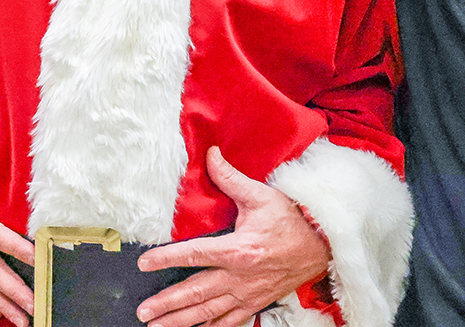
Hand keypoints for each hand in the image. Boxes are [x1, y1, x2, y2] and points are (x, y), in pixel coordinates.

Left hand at [135, 146, 330, 326]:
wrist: (321, 245)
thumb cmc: (291, 219)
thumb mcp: (261, 195)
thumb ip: (231, 178)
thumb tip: (210, 155)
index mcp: (239, 249)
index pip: (194, 254)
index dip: (166, 258)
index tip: (144, 263)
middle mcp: (240, 277)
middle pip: (196, 292)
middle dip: (167, 303)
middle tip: (143, 311)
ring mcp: (247, 294)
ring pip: (208, 312)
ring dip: (180, 321)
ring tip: (157, 326)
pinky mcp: (256, 303)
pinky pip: (229, 321)